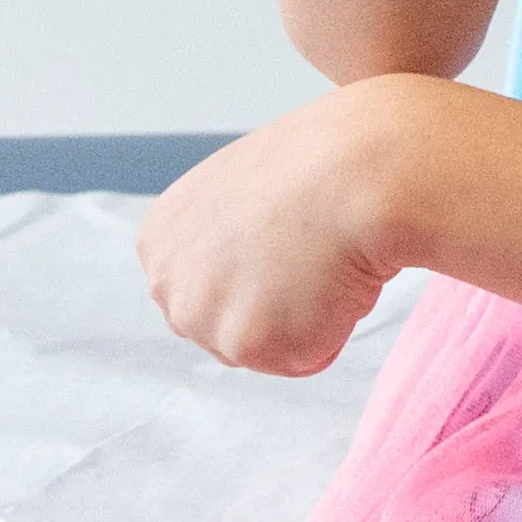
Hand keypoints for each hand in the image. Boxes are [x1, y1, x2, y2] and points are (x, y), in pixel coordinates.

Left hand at [139, 78, 430, 378]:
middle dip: (272, 304)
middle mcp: (167, 282)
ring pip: (264, 348)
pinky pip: (304, 358)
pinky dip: (332, 329)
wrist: (362, 169)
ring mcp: (203, 317)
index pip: (204, 288)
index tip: (284, 237)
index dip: (257, 268)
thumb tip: (254, 266)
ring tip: (325, 262)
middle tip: (309, 254)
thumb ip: (226, 237)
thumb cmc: (323, 163)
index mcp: (159, 239)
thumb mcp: (244, 189)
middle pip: (223, 327)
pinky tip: (338, 281)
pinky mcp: (249, 346)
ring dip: (304, 317)